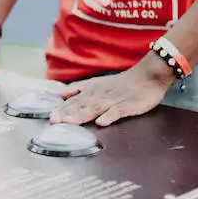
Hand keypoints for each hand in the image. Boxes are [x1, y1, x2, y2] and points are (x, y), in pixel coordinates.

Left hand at [49, 56, 174, 126]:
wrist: (148, 75)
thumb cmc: (122, 83)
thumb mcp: (96, 83)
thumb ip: (78, 89)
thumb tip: (59, 94)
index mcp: (92, 91)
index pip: (74, 101)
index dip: (62, 109)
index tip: (50, 118)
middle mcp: (99, 95)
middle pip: (81, 105)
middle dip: (66, 114)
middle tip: (53, 121)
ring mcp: (113, 100)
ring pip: (95, 108)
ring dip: (81, 115)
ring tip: (70, 123)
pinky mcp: (127, 105)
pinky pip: (117, 111)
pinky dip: (109, 116)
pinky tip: (101, 123)